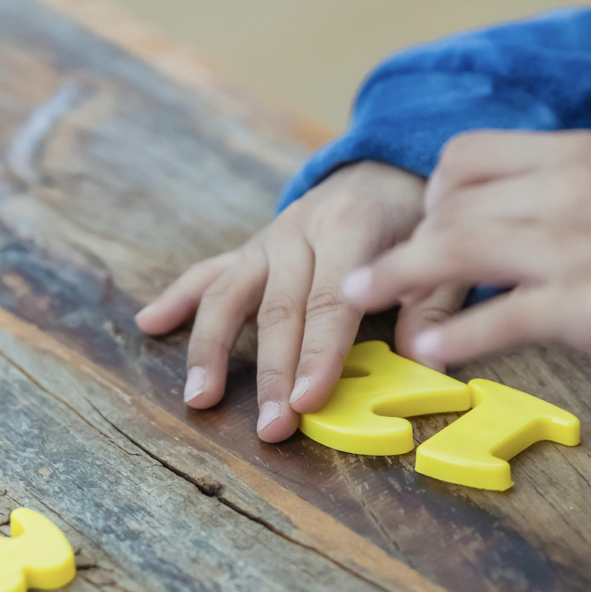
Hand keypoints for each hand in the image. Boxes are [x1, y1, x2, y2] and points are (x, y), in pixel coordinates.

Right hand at [136, 161, 463, 440]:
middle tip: (270, 429)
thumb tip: (419, 360)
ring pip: (230, 294)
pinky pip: (209, 273)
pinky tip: (149, 324)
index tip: (308, 402)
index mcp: (349, 228)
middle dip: (272, 373)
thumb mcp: (441, 250)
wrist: (387, 163)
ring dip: (211, 347)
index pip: (330, 300)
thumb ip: (432, 302)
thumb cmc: (417, 216)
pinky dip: (178, 298)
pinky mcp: (251, 249)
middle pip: (278, 309)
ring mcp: (267, 240)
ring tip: (199, 397)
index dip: (318, 354)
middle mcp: (298, 231)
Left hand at [342, 131, 590, 366]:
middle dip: (407, 245)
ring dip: (399, 276)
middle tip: (377, 279)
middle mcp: (565, 190)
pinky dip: (458, 336)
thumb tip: (472, 216)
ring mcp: (574, 247)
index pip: (464, 156)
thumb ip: (541, 193)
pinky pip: (504, 317)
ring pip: (460, 248)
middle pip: (450, 206)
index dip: (428, 194)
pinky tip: (428, 351)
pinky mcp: (585, 305)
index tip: (421, 228)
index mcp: (567, 155)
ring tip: (358, 298)